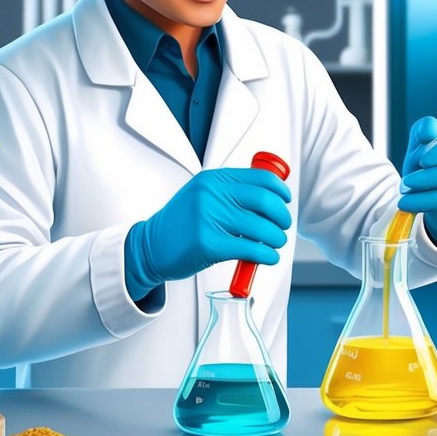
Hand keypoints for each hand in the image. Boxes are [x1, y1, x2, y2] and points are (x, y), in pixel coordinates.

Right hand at [124, 168, 291, 299]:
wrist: (151, 246)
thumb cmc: (181, 224)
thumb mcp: (202, 195)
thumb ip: (230, 192)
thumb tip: (269, 197)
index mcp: (213, 179)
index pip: (260, 178)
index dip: (280, 190)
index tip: (285, 200)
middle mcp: (211, 194)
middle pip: (265, 201)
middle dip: (281, 216)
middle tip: (282, 226)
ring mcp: (208, 218)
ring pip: (261, 227)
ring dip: (276, 238)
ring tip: (275, 243)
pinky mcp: (208, 244)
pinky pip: (250, 249)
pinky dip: (266, 255)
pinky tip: (268, 257)